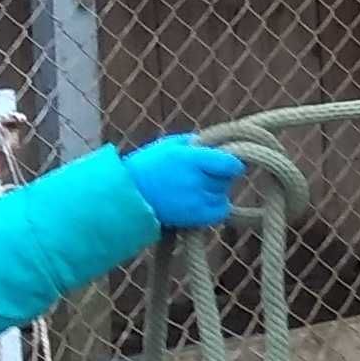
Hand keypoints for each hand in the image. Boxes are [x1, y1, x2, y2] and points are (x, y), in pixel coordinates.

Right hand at [124, 136, 249, 230]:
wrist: (128, 196)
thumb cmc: (147, 167)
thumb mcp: (169, 145)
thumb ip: (195, 142)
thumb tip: (216, 144)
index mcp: (191, 159)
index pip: (230, 163)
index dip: (231, 163)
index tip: (225, 162)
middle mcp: (196, 180)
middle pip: (227, 179)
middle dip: (220, 176)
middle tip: (204, 175)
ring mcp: (197, 201)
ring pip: (223, 195)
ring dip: (216, 191)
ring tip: (197, 189)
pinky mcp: (195, 218)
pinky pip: (220, 212)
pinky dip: (216, 207)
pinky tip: (203, 202)